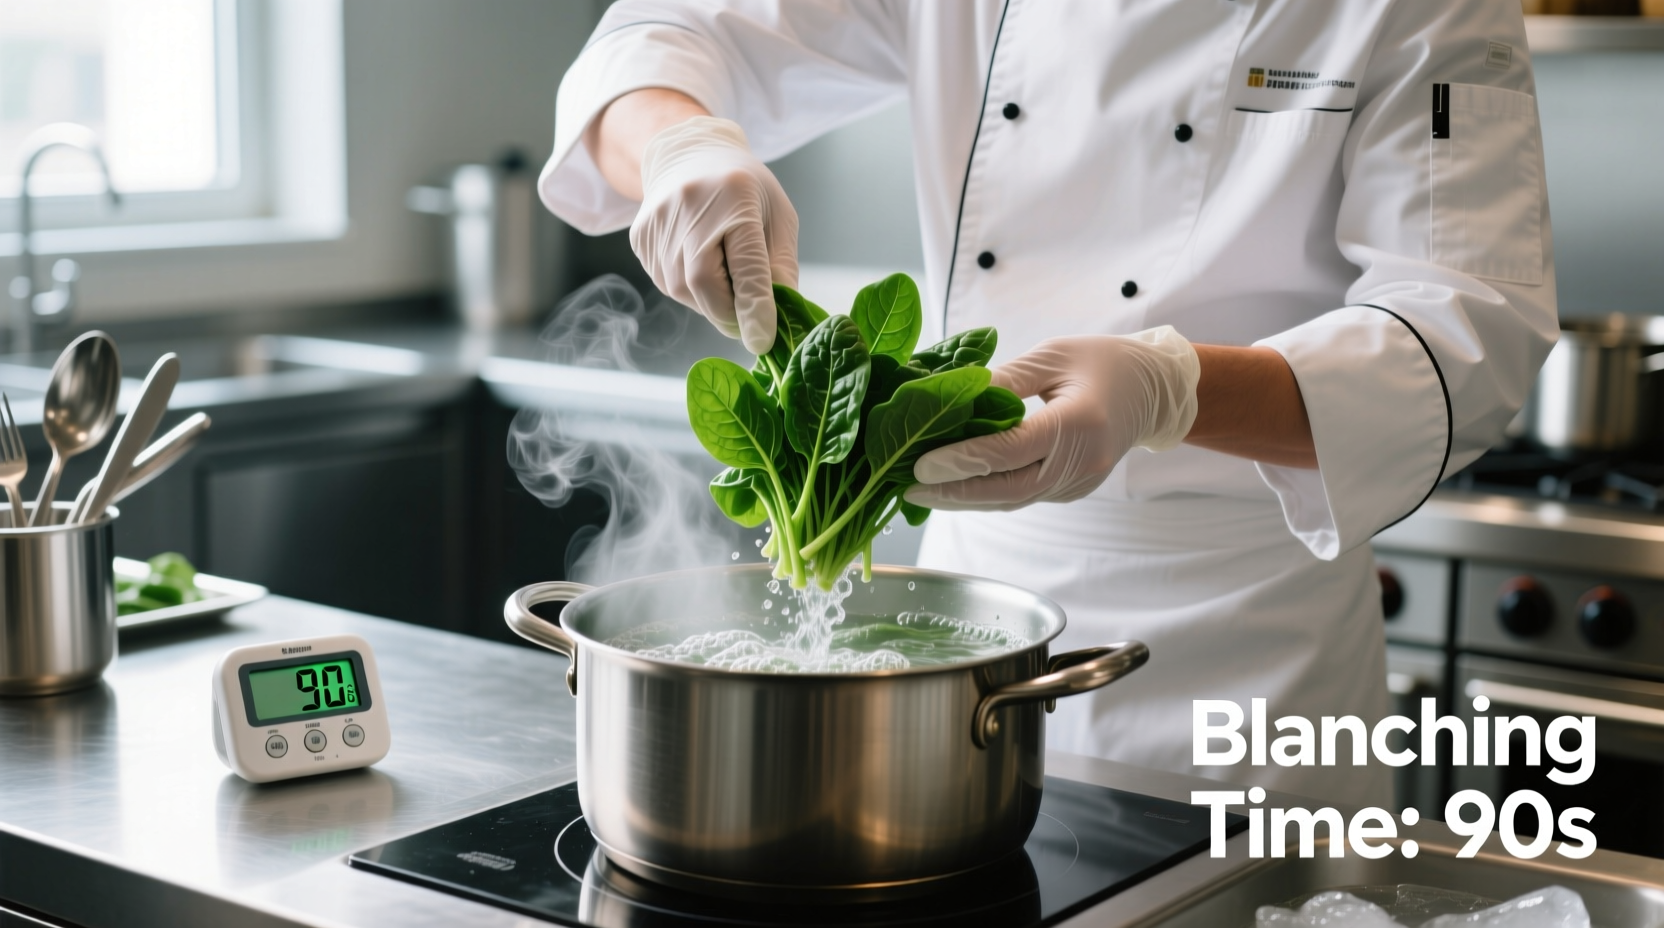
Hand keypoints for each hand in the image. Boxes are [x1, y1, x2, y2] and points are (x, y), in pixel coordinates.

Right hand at [630, 116, 797, 354]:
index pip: (746, 263)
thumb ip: (780, 265)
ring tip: (725, 278)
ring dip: (710, 302)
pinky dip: (690, 291)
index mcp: (735, 196)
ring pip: (684, 291)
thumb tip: (779, 315)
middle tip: (748, 324)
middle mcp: (690, 208)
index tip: (763, 341)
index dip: (754, 306)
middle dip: (729, 315)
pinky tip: (700, 265)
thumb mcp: (778, 215)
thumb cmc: (744, 189)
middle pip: (704, 284)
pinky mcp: (640, 239)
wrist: (688, 154)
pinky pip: (667, 283)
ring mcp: (659, 224)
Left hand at [904, 328, 1199, 509]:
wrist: (1153, 391)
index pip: (1010, 450)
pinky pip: (1022, 496)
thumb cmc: (1103, 363)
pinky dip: (987, 493)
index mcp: (1079, 422)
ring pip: (1012, 499)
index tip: (920, 463)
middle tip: (907, 487)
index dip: (962, 460)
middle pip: (1007, 488)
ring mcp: (1078, 483)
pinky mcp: (1071, 490)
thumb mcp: (1052, 356)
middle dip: (953, 492)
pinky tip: (955, 487)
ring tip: (920, 491)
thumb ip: (1004, 379)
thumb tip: (950, 396)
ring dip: (965, 498)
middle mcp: (1081, 462)